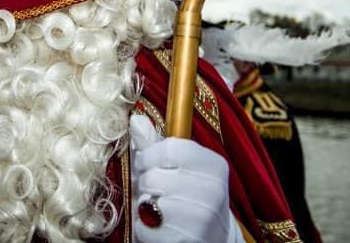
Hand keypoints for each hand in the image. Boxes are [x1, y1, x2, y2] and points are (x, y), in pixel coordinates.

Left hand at [129, 115, 238, 242]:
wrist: (211, 239)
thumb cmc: (186, 197)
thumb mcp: (177, 167)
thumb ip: (156, 144)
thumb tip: (136, 119)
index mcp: (214, 166)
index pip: (169, 149)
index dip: (149, 156)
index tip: (148, 164)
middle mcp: (213, 191)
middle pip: (153, 176)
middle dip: (146, 183)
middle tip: (155, 191)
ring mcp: (202, 219)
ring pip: (149, 202)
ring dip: (145, 207)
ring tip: (159, 210)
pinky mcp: (187, 241)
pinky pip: (147, 229)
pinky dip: (145, 230)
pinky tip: (161, 229)